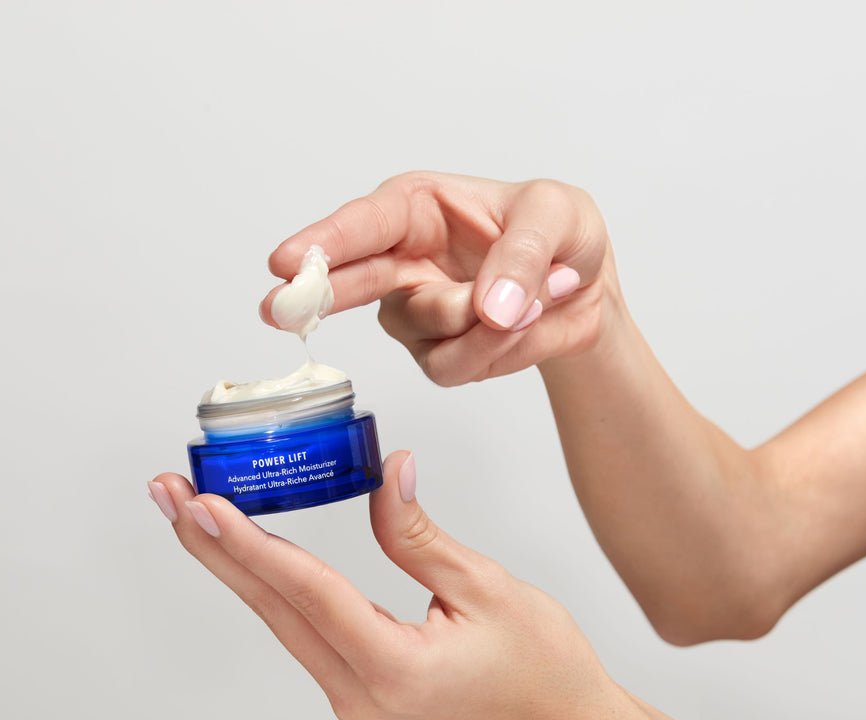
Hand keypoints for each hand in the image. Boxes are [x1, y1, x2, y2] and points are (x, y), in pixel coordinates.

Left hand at [147, 452, 622, 719]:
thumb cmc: (539, 663)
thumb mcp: (485, 587)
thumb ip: (419, 533)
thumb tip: (385, 469)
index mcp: (392, 668)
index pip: (306, 592)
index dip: (249, 542)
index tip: (201, 502)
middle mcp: (358, 690)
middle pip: (271, 606)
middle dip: (213, 546)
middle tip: (167, 492)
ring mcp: (353, 693)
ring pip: (278, 615)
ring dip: (234, 560)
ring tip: (191, 510)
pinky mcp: (357, 682)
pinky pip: (299, 624)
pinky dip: (269, 580)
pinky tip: (245, 547)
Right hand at [261, 172, 618, 385]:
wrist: (586, 290)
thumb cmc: (561, 234)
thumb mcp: (558, 215)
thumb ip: (524, 252)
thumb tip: (489, 308)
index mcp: (419, 208)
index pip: (366, 224)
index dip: (325, 243)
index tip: (286, 262)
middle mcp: (405, 260)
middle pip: (350, 281)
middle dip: (316, 294)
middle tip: (279, 307)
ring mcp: (416, 314)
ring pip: (421, 329)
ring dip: (482, 321)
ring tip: (539, 297)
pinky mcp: (439, 355)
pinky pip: (455, 364)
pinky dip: (500, 349)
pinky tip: (527, 325)